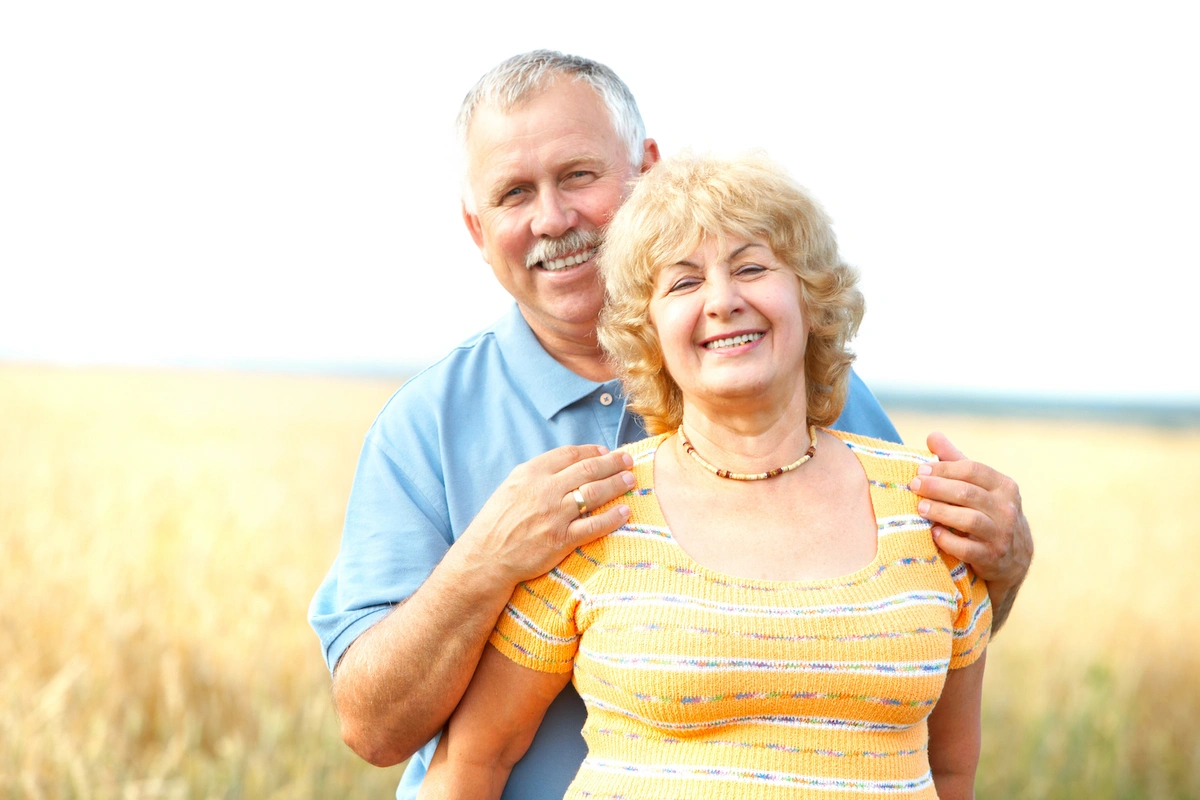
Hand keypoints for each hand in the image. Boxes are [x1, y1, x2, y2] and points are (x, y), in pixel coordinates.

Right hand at [460, 445, 634, 587]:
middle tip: (628, 460)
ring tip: (631, 480)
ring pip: (595, 494)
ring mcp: (554, 515)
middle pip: (588, 470)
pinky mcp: (561, 539)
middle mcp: (544, 490)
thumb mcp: (511, 487)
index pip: (570, 454)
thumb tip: (567, 465)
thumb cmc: (497, 523)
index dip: (592, 451)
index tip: (605, 451)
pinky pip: (594, 525)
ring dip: (617, 484)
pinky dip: (612, 517)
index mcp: (531, 473)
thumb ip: (538, 475)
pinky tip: (625, 511)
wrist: (486, 558)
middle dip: (612, 463)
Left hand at [909, 432, 1032, 632]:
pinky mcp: (992, 557)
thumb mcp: (978, 486)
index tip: (920, 470)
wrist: (1013, 558)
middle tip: (913, 485)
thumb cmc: (986, 513)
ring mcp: (1001, 534)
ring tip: (920, 507)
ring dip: (941, 512)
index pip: (972, 470)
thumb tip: (932, 435)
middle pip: (968, 493)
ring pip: (970, 519)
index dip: (944, 468)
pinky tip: (933, 533)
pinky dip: (949, 540)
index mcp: (1003, 486)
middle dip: (937, 487)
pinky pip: (968, 549)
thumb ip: (955, 462)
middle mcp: (1007, 509)